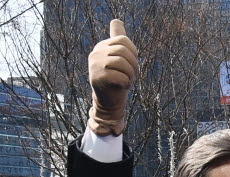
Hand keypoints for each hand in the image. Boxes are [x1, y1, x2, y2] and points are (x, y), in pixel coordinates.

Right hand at [87, 20, 137, 135]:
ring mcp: (95, 65)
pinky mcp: (97, 78)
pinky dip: (126, 83)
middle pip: (123, 51)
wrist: (108, 102)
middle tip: (133, 75)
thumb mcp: (119, 59)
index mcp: (102, 46)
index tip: (132, 63)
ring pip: (122, 62)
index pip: (123, 39)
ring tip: (128, 81)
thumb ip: (118, 41)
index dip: (133, 52)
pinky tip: (123, 87)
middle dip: (134, 64)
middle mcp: (96, 53)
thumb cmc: (117, 80)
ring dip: (131, 74)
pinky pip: (120, 76)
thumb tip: (116, 20)